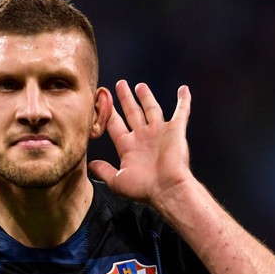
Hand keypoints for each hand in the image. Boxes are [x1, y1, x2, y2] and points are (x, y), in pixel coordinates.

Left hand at [89, 80, 193, 205]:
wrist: (167, 189)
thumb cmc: (144, 188)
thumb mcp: (117, 180)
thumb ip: (104, 171)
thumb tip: (90, 164)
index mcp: (129, 147)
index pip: (115, 124)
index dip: (107, 112)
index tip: (100, 100)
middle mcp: (143, 137)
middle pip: (132, 112)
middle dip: (125, 99)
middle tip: (119, 84)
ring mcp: (159, 133)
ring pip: (151, 109)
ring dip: (146, 97)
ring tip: (140, 86)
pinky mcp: (175, 131)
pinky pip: (181, 112)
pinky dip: (184, 100)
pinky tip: (183, 89)